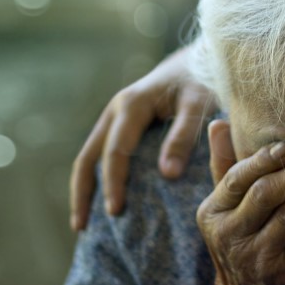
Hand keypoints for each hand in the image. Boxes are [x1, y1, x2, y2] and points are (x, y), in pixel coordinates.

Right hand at [69, 44, 215, 230]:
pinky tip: (98, 202)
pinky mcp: (120, 124)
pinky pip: (100, 154)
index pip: (115, 151)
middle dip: (84, 192)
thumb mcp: (198, 105)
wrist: (199, 58)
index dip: (114, 182)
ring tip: (82, 224)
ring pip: (88, 156)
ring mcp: (114, 117)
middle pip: (89, 156)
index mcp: (131, 105)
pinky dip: (95, 179)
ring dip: (83, 189)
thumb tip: (167, 175)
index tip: (115, 211)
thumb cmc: (202, 81)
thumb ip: (184, 137)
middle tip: (83, 227)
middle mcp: (116, 110)